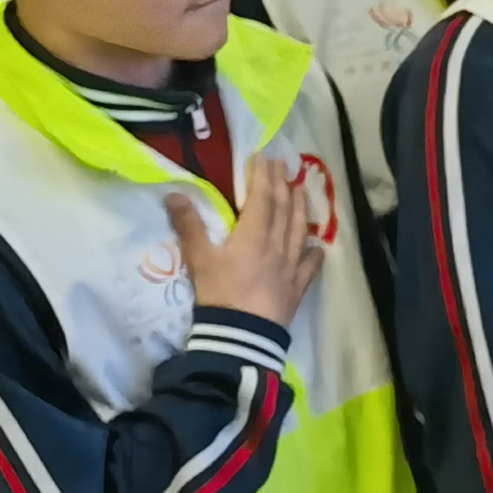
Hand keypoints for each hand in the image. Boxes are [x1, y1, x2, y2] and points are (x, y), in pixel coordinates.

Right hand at [168, 156, 324, 328]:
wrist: (244, 335)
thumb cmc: (220, 294)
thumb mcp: (199, 259)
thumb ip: (189, 225)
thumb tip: (175, 194)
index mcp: (254, 235)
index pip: (263, 197)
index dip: (263, 176)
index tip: (264, 158)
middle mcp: (278, 245)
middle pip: (284, 209)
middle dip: (282, 185)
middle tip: (282, 167)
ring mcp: (292, 266)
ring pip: (300, 231)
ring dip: (301, 209)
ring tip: (301, 192)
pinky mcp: (298, 287)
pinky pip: (311, 265)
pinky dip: (314, 252)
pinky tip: (317, 246)